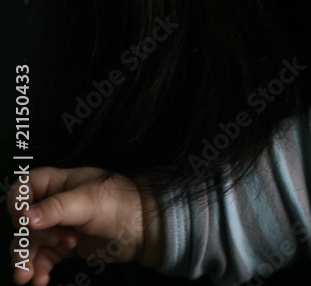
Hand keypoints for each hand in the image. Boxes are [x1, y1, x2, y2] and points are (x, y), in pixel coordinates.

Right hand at [7, 167, 163, 285]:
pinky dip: (37, 269)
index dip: (17, 203)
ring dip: (24, 260)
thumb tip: (25, 218)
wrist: (145, 230)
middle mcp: (56, 204)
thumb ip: (56, 209)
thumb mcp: (88, 202)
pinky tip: (40, 281)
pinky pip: (41, 258)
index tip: (23, 220)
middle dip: (34, 237)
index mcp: (61, 183)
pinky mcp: (64, 246)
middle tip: (63, 241)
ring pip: (28, 242)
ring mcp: (59, 226)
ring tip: (26, 276)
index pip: (25, 187)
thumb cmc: (122, 205)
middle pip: (24, 221)